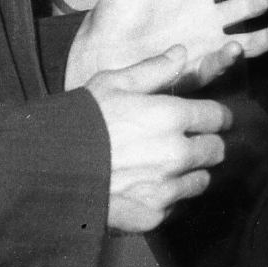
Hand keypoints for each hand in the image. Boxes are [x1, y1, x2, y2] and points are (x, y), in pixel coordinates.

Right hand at [84, 47, 232, 231]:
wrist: (50, 168)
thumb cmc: (82, 120)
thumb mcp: (114, 82)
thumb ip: (154, 69)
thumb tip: (181, 52)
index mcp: (173, 117)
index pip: (218, 116)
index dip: (215, 116)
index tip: (209, 118)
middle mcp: (177, 153)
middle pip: (216, 150)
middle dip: (207, 144)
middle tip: (191, 143)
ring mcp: (166, 187)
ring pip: (201, 180)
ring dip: (192, 173)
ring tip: (170, 167)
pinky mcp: (152, 214)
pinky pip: (175, 206)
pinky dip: (168, 198)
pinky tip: (150, 188)